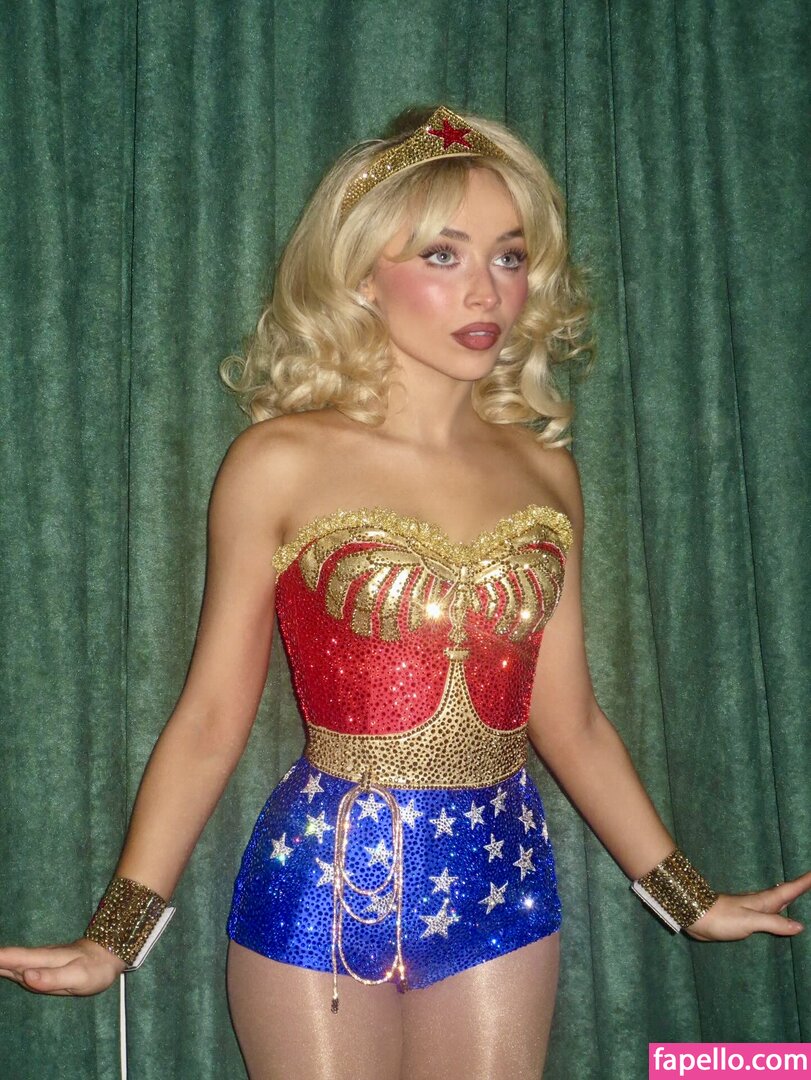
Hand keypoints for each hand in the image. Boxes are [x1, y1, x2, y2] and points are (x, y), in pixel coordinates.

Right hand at [0, 938, 125, 995]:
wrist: (107, 956)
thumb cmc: (94, 969)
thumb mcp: (77, 978)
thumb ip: (52, 979)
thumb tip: (25, 976)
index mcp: (42, 961)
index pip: (11, 959)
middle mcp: (34, 959)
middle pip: (4, 959)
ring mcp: (35, 962)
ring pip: (7, 962)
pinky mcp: (37, 966)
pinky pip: (13, 966)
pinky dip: (0, 965)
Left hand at [685, 869, 810, 941]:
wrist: (695, 915)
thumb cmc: (722, 917)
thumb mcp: (750, 921)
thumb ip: (773, 923)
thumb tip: (800, 925)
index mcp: (764, 902)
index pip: (790, 890)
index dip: (805, 882)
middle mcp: (761, 903)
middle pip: (787, 892)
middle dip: (802, 886)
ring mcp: (753, 909)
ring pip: (778, 901)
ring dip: (791, 895)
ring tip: (802, 891)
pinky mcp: (745, 918)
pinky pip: (769, 912)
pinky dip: (779, 910)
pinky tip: (779, 913)